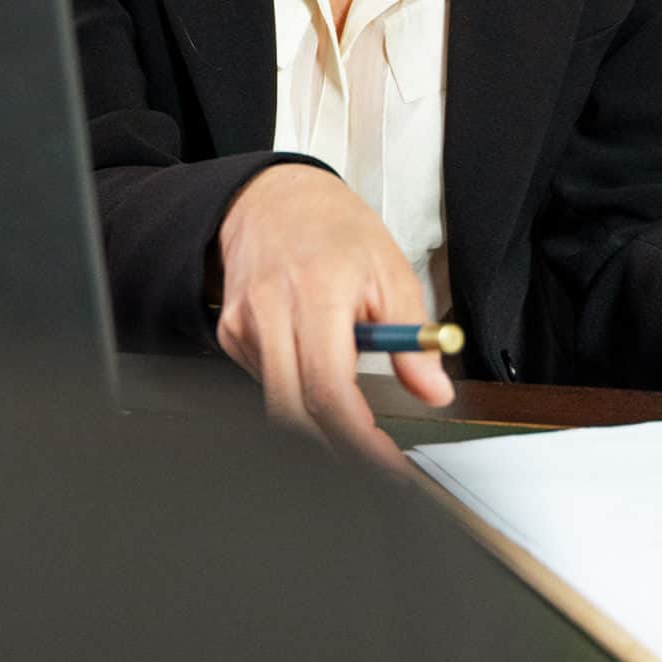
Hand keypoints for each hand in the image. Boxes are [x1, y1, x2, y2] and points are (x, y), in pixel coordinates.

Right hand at [215, 164, 453, 463]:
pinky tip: (312, 360)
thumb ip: (412, 337)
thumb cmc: (333, 230)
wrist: (271, 198)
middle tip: (373, 460)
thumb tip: (432, 391)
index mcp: (317, 292)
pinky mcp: (229, 334)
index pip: (330, 389)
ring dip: (317, 418)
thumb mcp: (391, 270)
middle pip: (292, 411)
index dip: (359, 439)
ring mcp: (243, 324)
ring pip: (277, 403)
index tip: (386, 463)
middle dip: (335, 448)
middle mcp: (271, 310)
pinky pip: (265, 383)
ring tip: (349, 399)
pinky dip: (296, 389)